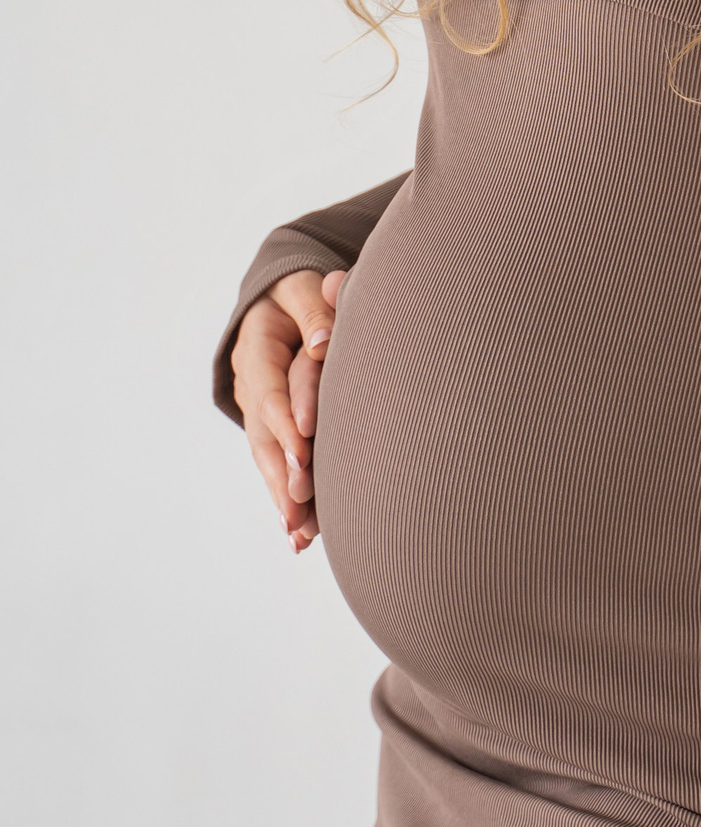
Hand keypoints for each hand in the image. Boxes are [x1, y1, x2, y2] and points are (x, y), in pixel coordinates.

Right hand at [229, 268, 347, 552]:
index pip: (271, 390)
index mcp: (255, 347)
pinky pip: (278, 465)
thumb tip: (326, 343)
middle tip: (300, 508)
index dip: (286, 421)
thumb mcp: (304, 288)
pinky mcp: (270, 429)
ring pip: (267, 459)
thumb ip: (316, 309)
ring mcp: (256, 410)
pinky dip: (289, 499)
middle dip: (282, 473)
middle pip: (263, 435)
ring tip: (298, 535)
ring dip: (282, 497)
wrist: (277, 300)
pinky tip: (301, 538)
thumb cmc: (300, 291)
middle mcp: (250, 385)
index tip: (304, 448)